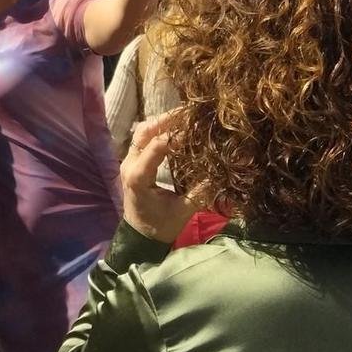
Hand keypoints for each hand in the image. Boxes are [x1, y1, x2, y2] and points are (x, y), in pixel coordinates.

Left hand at [121, 112, 197, 244]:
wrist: (140, 238)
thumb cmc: (162, 226)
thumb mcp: (184, 210)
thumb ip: (201, 190)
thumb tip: (222, 171)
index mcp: (138, 176)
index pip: (156, 146)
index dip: (175, 135)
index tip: (195, 128)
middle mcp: (130, 164)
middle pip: (145, 131)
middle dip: (166, 120)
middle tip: (189, 113)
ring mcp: (129, 161)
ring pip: (142, 132)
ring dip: (162, 123)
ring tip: (184, 117)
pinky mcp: (133, 162)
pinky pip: (143, 140)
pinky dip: (158, 131)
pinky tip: (175, 129)